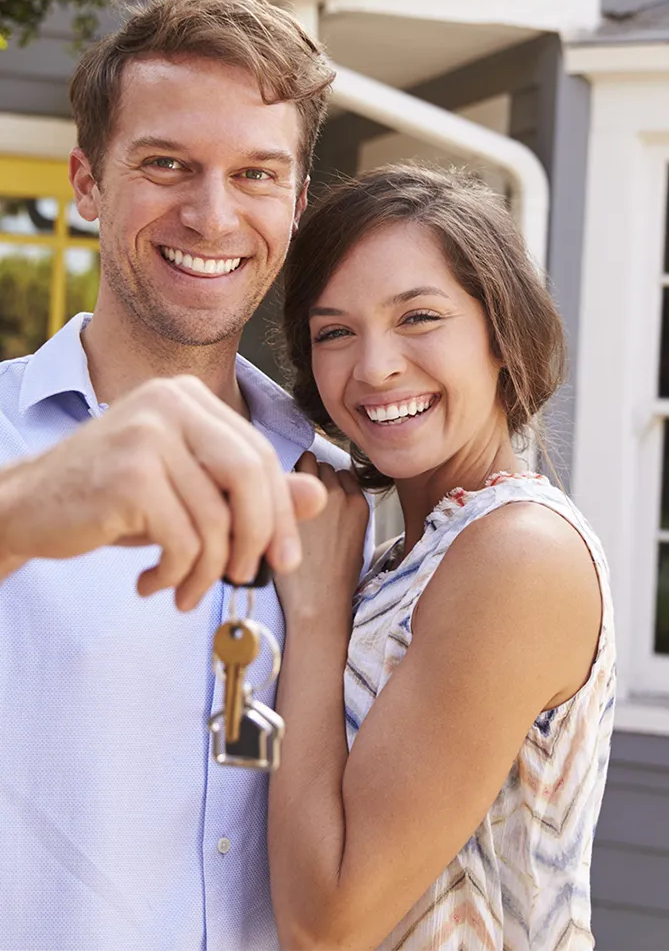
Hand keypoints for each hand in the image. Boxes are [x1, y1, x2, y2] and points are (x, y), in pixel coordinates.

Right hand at [0, 375, 326, 609]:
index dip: (280, 511)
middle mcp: (170, 401)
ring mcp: (148, 433)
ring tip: (184, 591)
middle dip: (258, 538)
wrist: (25, 507)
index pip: (259, 454)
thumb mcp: (187, 491)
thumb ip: (250, 491)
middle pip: (250, 477)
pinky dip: (178, 575)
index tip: (282, 559)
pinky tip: (152, 584)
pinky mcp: (130, 474)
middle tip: (247, 578)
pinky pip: (185, 540)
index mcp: (189, 396)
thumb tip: (318, 497)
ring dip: (209, 572)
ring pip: (217, 518)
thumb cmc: (113, 499)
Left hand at [275, 452, 369, 625]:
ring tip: (283, 495)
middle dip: (310, 475)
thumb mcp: (355, 540)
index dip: (327, 483)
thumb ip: (345, 512)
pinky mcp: (293, 501)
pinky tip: (273, 500)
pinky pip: (286, 474)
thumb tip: (328, 496)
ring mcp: (316, 496)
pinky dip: (279, 481)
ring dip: (295, 474)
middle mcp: (341, 494)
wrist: (317, 600)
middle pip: (323, 465)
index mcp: (360, 503)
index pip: (342, 473)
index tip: (316, 496)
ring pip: (306, 463)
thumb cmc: (333, 578)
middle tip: (296, 496)